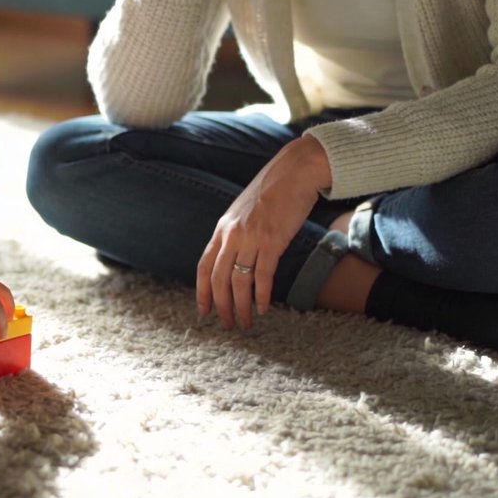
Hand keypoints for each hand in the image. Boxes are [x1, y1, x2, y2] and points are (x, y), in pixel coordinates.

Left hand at [197, 134, 331, 329]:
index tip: (203, 311)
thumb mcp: (244, 212)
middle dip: (221, 306)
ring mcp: (251, 237)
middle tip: (227, 325)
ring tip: (245, 323)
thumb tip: (234, 257)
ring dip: (240, 306)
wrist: (295, 172)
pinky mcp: (272, 240)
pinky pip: (262, 275)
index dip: (202, 292)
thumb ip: (236, 233)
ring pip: (238, 281)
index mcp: (222, 228)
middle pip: (218, 279)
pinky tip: (262, 309)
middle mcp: (232, 234)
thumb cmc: (273, 192)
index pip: (203, 266)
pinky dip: (261, 295)